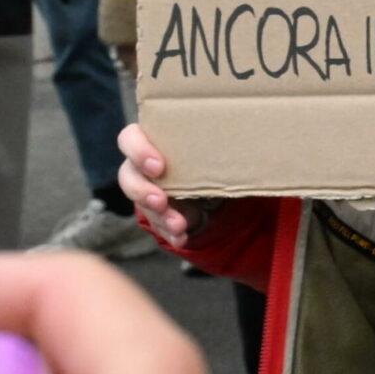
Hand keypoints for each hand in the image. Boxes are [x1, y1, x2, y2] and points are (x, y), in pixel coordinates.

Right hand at [114, 124, 205, 245]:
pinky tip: (182, 237)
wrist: (214, 175)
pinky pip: (156, 224)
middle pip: (128, 177)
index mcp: (151, 139)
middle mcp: (141, 165)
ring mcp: (145, 189)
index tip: (158, 166)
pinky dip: (170, 232)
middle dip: (143, 191)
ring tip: (178, 225)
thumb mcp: (210, 139)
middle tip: (160, 201)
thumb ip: (216, 136)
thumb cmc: (207, 147)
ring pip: (141, 204)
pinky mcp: (155, 211)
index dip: (138, 152)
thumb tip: (246, 136)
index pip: (130, 139)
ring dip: (159, 217)